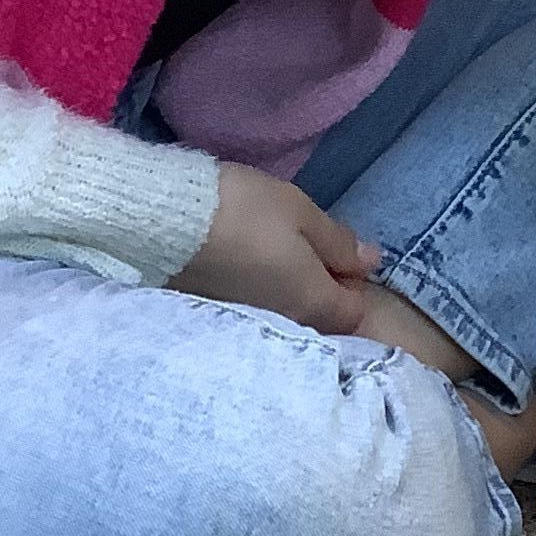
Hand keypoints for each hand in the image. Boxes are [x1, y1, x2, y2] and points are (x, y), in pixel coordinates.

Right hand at [175, 163, 380, 333]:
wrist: (164, 221)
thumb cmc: (245, 210)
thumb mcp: (301, 213)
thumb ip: (339, 242)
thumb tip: (371, 261)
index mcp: (313, 302)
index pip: (355, 313)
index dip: (357, 285)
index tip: (342, 255)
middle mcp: (285, 324)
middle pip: (321, 318)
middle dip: (325, 289)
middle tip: (310, 249)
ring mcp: (249, 323)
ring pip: (287, 314)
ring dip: (292, 290)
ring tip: (278, 253)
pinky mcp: (217, 316)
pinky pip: (256, 311)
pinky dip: (261, 293)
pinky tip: (248, 266)